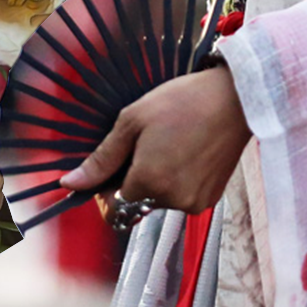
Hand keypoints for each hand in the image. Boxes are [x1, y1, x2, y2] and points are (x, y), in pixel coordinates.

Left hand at [58, 64, 251, 218]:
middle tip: (144, 144)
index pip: (112, 207)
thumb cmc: (183, 102)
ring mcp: (194, 203)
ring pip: (158, 201)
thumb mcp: (133, 121)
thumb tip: (70, 183)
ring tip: (169, 143)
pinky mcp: (210, 198)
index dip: (106, 189)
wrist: (236, 99)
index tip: (113, 166)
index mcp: (149, 182)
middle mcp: (172, 201)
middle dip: (132, 180)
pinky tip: (186, 151)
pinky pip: (180, 197)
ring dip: (155, 180)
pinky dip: (177, 181)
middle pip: (135, 203)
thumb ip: (102, 158)